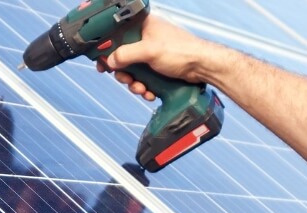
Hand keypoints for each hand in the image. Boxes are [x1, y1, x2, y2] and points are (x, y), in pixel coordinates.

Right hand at [95, 10, 217, 100]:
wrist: (204, 68)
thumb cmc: (183, 51)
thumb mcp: (149, 50)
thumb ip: (126, 54)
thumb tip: (110, 61)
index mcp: (143, 26)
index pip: (116, 35)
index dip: (107, 50)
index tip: (102, 63)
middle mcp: (146, 38)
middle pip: (123, 57)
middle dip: (125, 73)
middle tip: (127, 80)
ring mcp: (152, 54)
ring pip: (134, 71)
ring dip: (135, 83)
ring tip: (142, 89)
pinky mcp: (159, 68)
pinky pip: (144, 79)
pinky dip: (145, 87)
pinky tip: (151, 92)